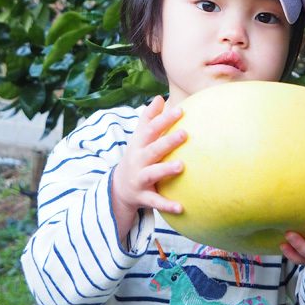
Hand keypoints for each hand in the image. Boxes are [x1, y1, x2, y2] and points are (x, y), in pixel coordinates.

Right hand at [111, 96, 186, 225]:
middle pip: (153, 149)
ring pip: (152, 174)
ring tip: (182, 166)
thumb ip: (149, 118)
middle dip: (167, 142)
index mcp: (139, 144)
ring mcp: (140, 179)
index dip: (164, 119)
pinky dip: (167, 205)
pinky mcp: (143, 197)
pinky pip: (155, 201)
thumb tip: (160, 97)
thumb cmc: (137, 156)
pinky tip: (182, 207)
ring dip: (166, 170)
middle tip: (185, 134)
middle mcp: (138, 160)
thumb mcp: (139, 137)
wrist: (119, 188)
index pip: (151, 129)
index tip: (180, 110)